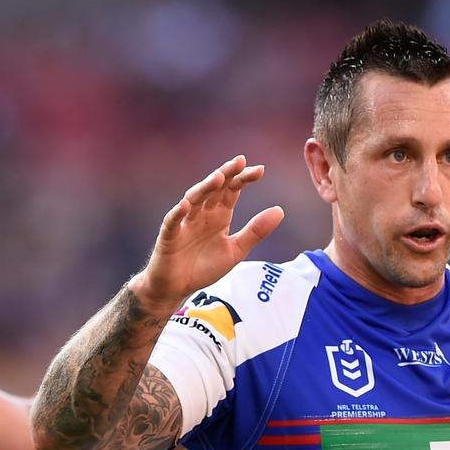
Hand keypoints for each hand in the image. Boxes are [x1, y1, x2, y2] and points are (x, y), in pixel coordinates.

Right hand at [130, 155, 283, 312]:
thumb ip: (255, 231)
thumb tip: (280, 210)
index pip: (232, 190)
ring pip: (194, 200)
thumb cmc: (204, 266)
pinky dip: (178, 214)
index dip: (243, 179)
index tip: (260, 170)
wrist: (177, 288)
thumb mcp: (236, 250)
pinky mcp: (169, 237)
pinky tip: (186, 206)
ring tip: (218, 177)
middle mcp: (202, 213)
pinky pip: (173, 222)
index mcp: (219, 215)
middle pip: (214, 189)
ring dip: (205, 188)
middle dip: (226, 174)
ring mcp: (185, 223)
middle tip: (240, 161)